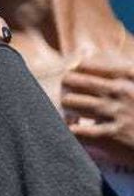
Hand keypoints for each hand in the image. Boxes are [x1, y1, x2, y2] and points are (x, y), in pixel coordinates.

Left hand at [62, 53, 133, 167]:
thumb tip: (93, 59)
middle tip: (73, 93)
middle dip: (68, 86)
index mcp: (130, 75)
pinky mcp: (111, 136)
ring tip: (74, 112)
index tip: (77, 75)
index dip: (77, 70)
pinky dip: (72, 129)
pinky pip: (76, 129)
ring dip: (68, 107)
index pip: (86, 64)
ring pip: (69, 101)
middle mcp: (119, 90)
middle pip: (71, 80)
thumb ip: (126, 71)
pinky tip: (76, 129)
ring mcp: (114, 112)